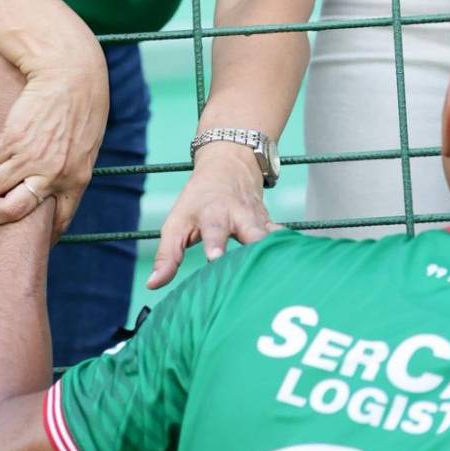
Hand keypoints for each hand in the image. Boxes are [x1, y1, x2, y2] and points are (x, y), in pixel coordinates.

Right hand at [0, 37, 110, 238]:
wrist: (72, 70)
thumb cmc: (84, 101)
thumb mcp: (87, 141)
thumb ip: (73, 165)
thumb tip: (60, 181)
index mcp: (78, 178)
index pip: (60, 219)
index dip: (44, 234)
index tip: (33, 241)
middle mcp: (54, 173)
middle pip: (15, 212)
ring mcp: (31, 157)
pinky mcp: (12, 138)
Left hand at [148, 143, 277, 290]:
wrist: (229, 165)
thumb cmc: (197, 202)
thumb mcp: (176, 223)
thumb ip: (167, 256)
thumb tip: (153, 285)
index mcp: (212, 215)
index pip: (214, 230)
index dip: (216, 245)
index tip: (216, 259)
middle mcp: (239, 216)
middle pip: (252, 232)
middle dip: (255, 246)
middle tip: (257, 266)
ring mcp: (258, 220)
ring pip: (272, 236)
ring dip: (276, 252)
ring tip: (280, 274)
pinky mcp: (271, 225)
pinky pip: (283, 238)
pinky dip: (289, 251)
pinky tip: (296, 269)